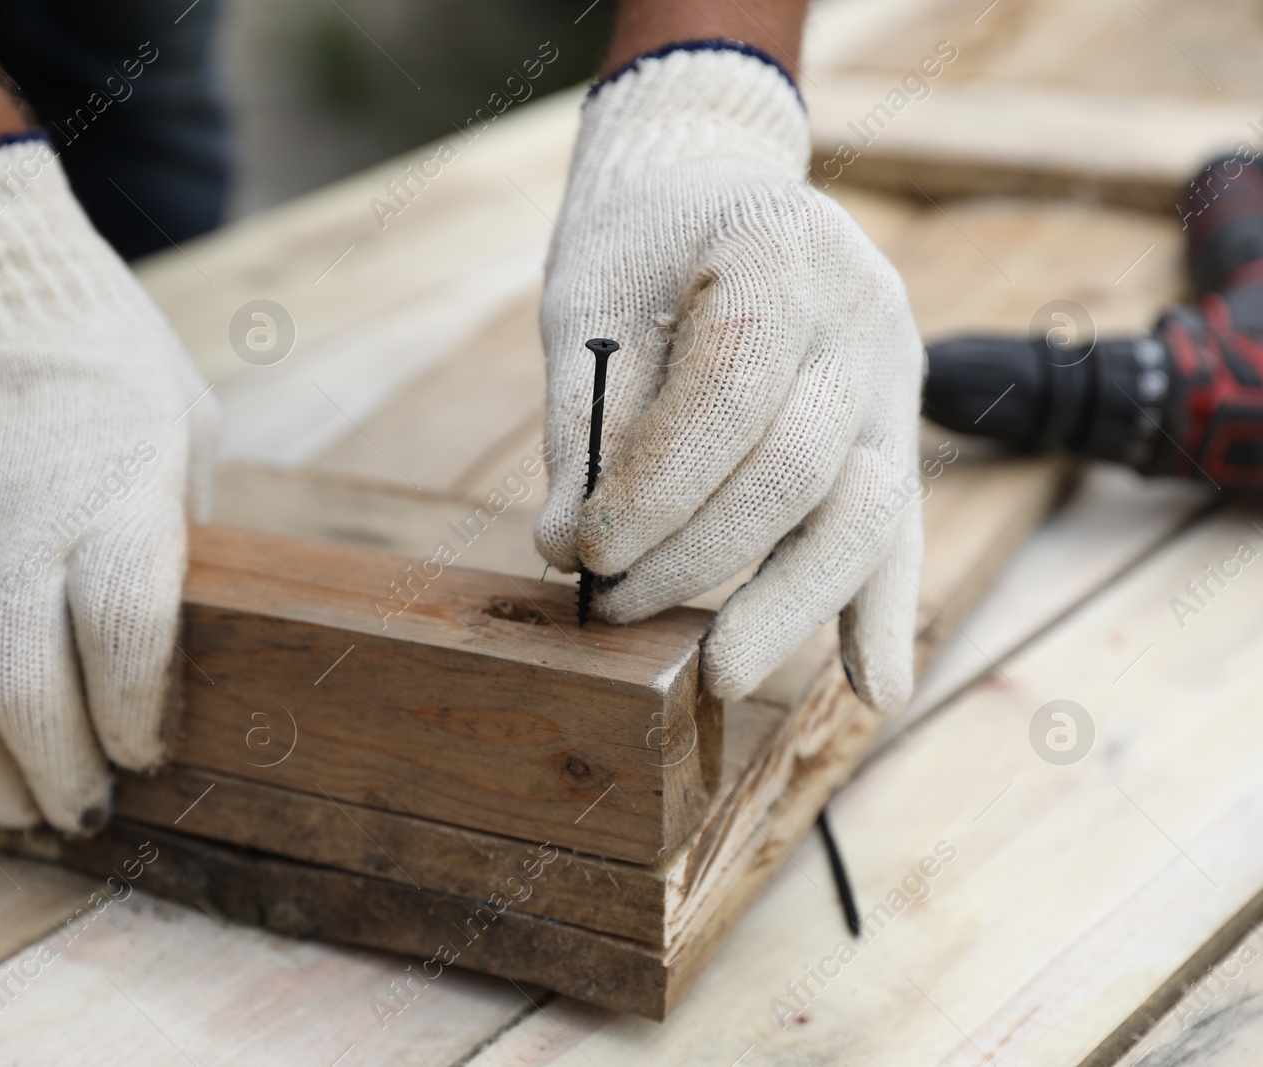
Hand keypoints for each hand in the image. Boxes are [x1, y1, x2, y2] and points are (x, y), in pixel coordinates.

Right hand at [0, 137, 218, 830]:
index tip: (144, 753)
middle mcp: (17, 533)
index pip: (127, 649)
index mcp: (118, 503)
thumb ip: (172, 538)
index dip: (134, 720)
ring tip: (14, 805)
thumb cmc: (102, 360)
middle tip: (81, 813)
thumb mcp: (181, 434)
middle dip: (62, 776)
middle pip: (31, 696)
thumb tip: (165, 641)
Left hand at [535, 45, 923, 712]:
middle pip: (800, 464)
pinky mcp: (901, 430)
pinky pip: (901, 529)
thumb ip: (586, 424)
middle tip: (617, 608)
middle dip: (699, 555)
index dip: (658, 485)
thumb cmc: (640, 248)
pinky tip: (873, 688)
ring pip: (866, 512)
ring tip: (721, 677)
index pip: (732, 389)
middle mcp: (862, 312)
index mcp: (780, 249)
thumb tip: (567, 556)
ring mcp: (896, 375)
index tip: (586, 550)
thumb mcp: (590, 304)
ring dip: (789, 605)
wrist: (715, 192)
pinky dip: (882, 611)